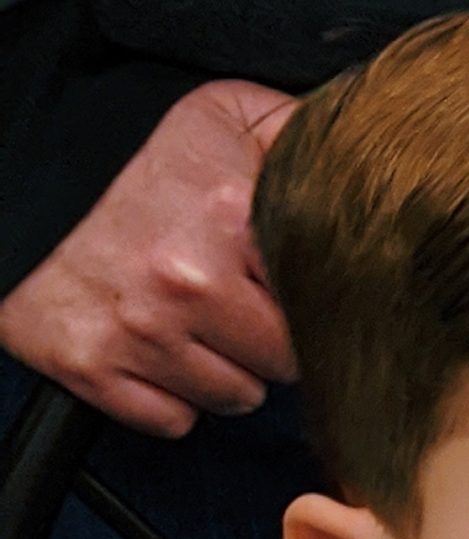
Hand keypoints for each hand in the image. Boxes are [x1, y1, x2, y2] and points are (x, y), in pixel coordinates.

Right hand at [0, 78, 296, 438]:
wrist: (12, 173)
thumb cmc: (127, 152)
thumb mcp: (221, 117)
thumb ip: (298, 141)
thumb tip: (364, 166)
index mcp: (228, 218)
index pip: (322, 305)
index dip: (312, 300)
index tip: (284, 285)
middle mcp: (186, 282)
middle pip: (284, 365)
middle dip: (270, 340)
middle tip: (237, 302)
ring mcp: (138, 332)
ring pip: (234, 399)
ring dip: (225, 371)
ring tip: (193, 321)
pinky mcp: (91, 367)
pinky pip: (173, 421)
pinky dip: (171, 397)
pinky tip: (156, 351)